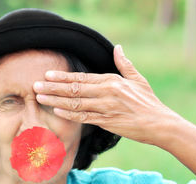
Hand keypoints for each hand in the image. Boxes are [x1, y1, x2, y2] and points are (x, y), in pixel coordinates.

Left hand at [33, 44, 179, 145]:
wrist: (160, 124)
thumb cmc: (149, 102)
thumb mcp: (138, 79)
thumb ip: (124, 64)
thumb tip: (118, 47)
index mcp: (112, 81)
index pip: (82, 77)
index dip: (63, 76)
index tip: (47, 75)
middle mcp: (107, 92)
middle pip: (74, 88)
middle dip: (53, 87)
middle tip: (35, 85)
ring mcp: (106, 108)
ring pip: (75, 103)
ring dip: (55, 100)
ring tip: (39, 98)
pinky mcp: (106, 122)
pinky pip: (84, 117)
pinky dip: (69, 114)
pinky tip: (56, 110)